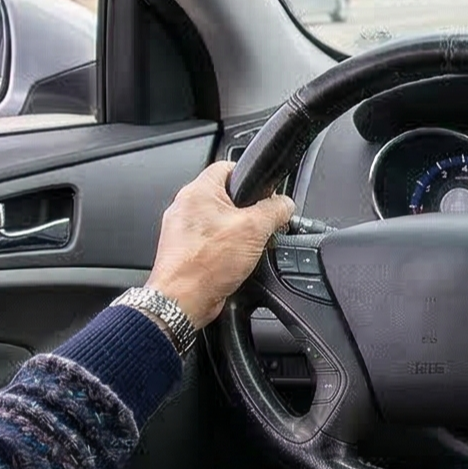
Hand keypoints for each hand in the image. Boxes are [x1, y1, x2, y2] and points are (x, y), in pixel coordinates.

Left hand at [147, 161, 293, 326]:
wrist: (182, 302)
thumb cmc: (204, 266)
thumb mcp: (254, 230)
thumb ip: (275, 210)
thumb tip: (285, 204)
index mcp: (197, 191)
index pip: (227, 166)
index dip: (250, 176)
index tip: (264, 191)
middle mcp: (185, 207)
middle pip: (225, 196)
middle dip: (247, 211)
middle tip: (259, 225)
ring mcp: (182, 230)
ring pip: (219, 220)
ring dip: (237, 232)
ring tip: (246, 247)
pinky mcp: (185, 250)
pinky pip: (211, 240)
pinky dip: (224, 248)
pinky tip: (234, 262)